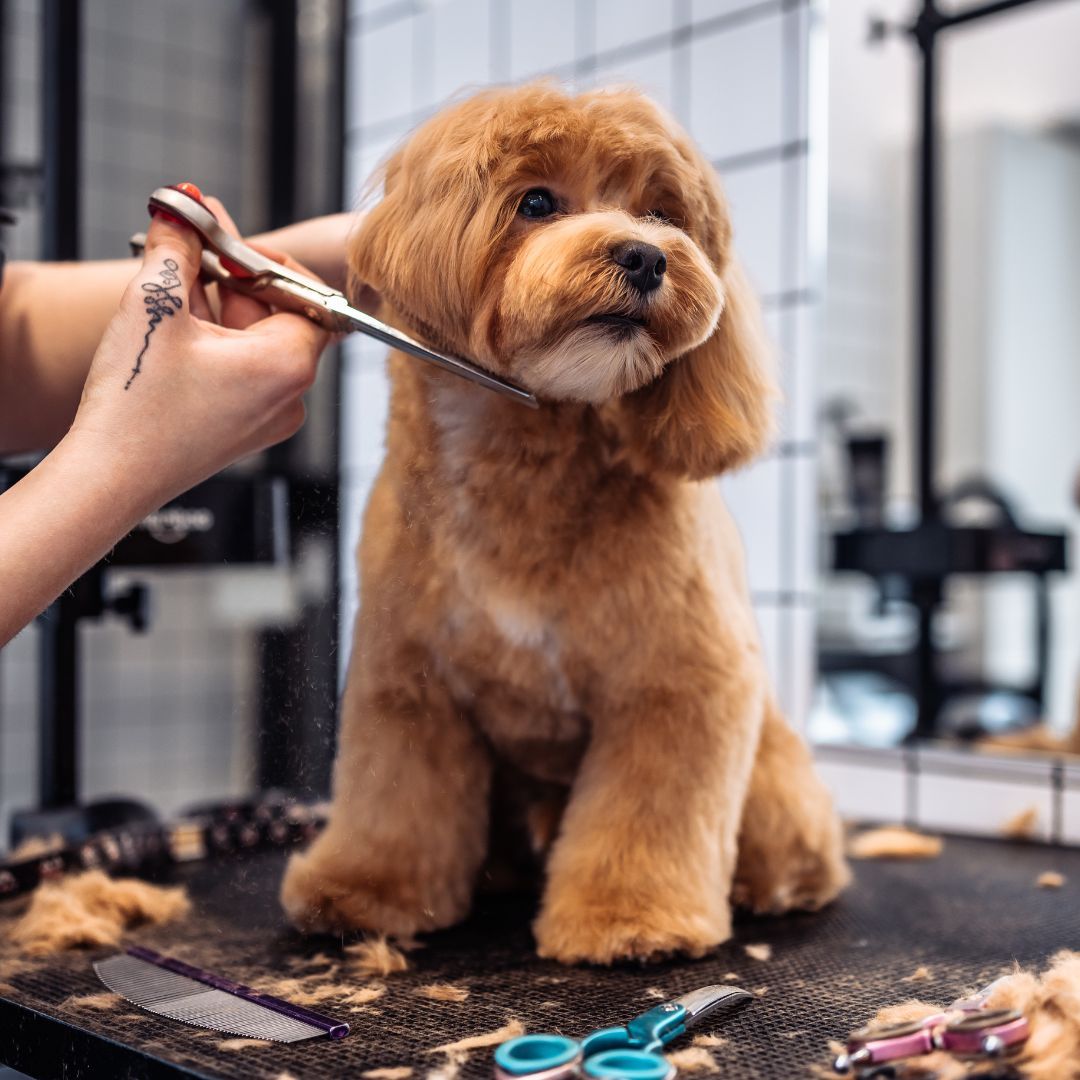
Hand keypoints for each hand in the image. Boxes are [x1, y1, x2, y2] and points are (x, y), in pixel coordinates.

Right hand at [69, 197, 329, 508]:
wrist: (110, 477)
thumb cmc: (136, 406)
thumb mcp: (156, 306)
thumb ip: (179, 246)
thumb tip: (186, 204)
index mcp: (289, 365)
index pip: (306, 293)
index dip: (264, 260)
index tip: (224, 241)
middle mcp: (291, 395)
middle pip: (280, 313)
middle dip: (234, 277)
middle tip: (190, 247)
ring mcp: (270, 415)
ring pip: (256, 339)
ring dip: (219, 305)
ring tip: (172, 289)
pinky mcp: (246, 427)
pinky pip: (243, 369)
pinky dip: (216, 341)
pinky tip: (176, 328)